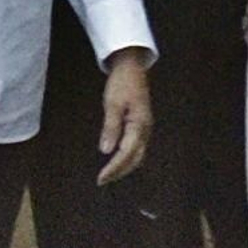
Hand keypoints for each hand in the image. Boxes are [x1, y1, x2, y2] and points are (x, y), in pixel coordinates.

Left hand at [97, 46, 151, 185]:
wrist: (132, 67)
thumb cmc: (122, 83)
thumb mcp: (113, 103)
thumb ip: (110, 127)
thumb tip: (105, 151)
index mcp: (140, 125)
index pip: (126, 154)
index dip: (114, 168)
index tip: (101, 178)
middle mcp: (146, 130)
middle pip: (134, 159)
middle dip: (119, 172)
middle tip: (102, 181)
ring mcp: (145, 128)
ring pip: (137, 155)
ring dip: (124, 167)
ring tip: (108, 175)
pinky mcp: (142, 125)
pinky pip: (136, 147)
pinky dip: (127, 157)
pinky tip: (117, 160)